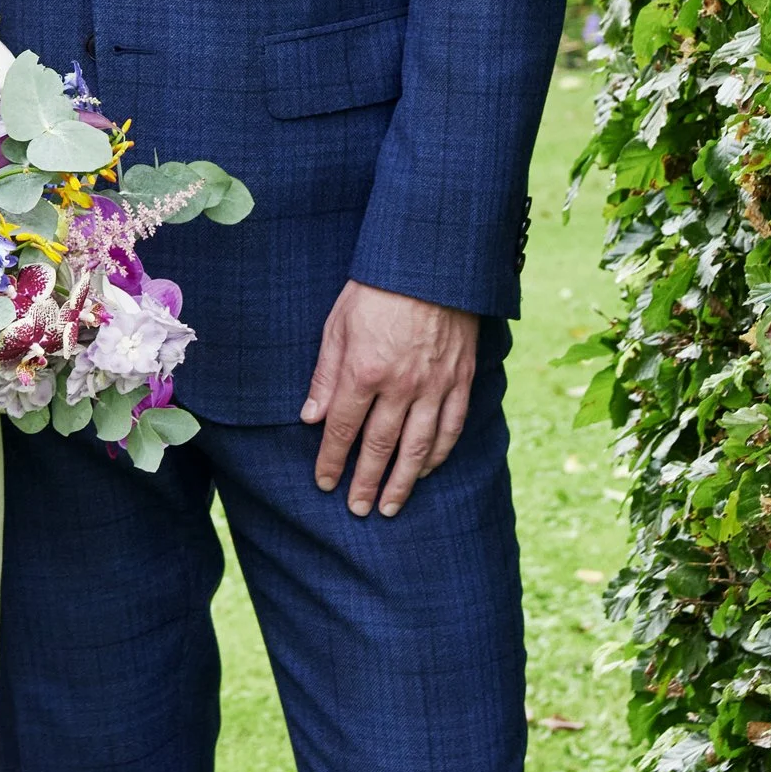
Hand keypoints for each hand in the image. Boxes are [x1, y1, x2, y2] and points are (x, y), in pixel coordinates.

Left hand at [300, 282, 478, 517]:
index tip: (324, 482)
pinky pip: (451, 428)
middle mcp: (400, 385)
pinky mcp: (460, 380)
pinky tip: (426, 471)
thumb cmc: (377, 288)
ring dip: (402, 482)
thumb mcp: (338, 324)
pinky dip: (438, 455)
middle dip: (365, 482)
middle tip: (357, 509)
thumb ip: (326, 374)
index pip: (343, 429)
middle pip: (379, 447)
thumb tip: (310, 417)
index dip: (331, 460)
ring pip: (418, 447)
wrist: (432, 262)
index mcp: (364, 370)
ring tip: (389, 506)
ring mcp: (435, 386)